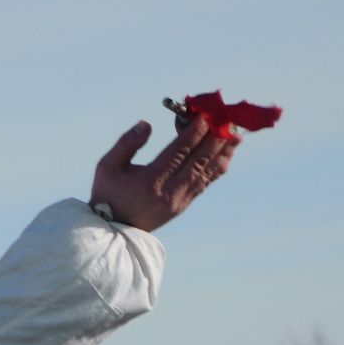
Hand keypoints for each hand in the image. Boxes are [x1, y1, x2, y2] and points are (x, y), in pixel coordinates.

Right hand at [89, 116, 236, 231]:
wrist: (113, 228)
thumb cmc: (107, 193)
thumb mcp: (106, 166)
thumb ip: (126, 143)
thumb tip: (147, 124)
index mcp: (150, 180)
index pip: (178, 152)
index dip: (194, 132)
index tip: (205, 116)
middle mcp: (168, 191)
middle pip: (198, 160)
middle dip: (214, 138)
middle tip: (227, 120)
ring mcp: (178, 200)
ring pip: (206, 173)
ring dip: (222, 153)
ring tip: (236, 135)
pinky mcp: (183, 205)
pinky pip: (204, 183)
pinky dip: (217, 167)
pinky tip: (226, 155)